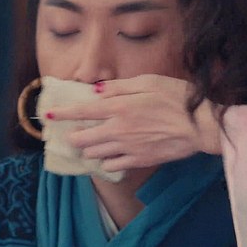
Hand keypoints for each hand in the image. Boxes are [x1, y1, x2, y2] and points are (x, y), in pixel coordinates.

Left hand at [45, 74, 221, 171]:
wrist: (200, 125)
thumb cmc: (178, 98)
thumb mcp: (149, 81)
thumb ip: (120, 87)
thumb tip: (97, 91)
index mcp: (119, 106)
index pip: (81, 111)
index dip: (62, 114)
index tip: (47, 115)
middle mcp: (118, 129)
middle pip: (82, 138)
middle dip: (73, 136)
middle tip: (72, 134)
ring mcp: (127, 147)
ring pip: (94, 153)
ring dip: (88, 148)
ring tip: (89, 144)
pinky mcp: (138, 161)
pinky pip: (111, 165)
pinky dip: (105, 161)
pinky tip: (108, 155)